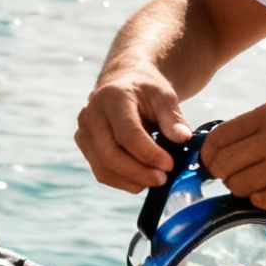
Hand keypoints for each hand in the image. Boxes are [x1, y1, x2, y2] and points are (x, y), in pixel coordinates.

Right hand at [75, 64, 188, 191]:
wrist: (123, 83)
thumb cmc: (145, 90)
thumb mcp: (164, 95)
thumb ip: (172, 117)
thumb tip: (182, 138)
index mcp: (112, 97)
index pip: (127, 133)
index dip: (149, 153)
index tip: (169, 165)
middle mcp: (91, 114)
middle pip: (110, 154)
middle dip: (138, 172)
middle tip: (163, 179)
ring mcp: (83, 131)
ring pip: (103, 167)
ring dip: (131, 181)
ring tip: (155, 180)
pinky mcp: (84, 146)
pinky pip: (100, 172)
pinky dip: (122, 182)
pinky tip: (141, 180)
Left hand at [199, 100, 265, 208]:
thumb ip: (257, 129)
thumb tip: (220, 148)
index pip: (218, 138)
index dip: (210, 155)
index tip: (214, 164)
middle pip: (222, 164)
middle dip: (224, 175)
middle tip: (238, 177)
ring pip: (238, 185)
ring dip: (245, 189)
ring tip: (263, 184)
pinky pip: (261, 200)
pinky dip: (264, 200)